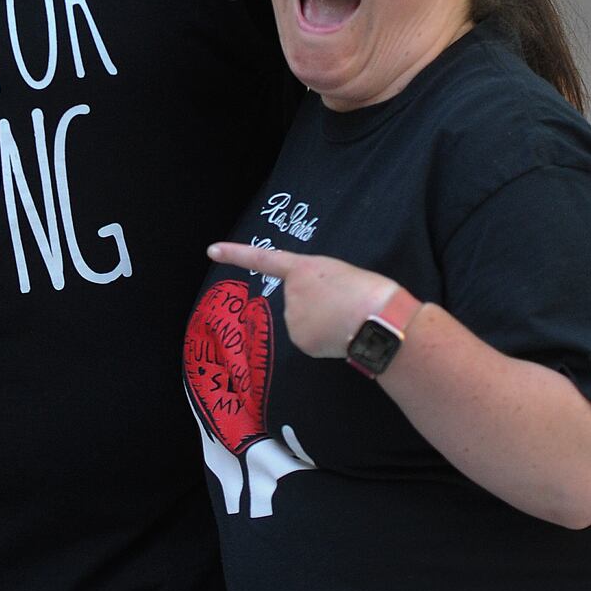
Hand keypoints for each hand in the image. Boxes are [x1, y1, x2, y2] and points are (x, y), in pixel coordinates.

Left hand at [207, 242, 396, 359]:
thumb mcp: (341, 274)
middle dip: (316, 305)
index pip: (263, 258)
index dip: (236, 254)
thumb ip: (318, 283)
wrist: (378, 319)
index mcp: (303, 268)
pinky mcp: (299, 340)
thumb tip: (316, 306)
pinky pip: (309, 340)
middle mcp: (290, 292)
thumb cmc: (370, 292)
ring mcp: (292, 317)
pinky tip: (341, 335)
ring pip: (303, 323)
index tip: (211, 250)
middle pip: (297, 301)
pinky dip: (324, 340)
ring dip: (322, 323)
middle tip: (343, 304)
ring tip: (346, 318)